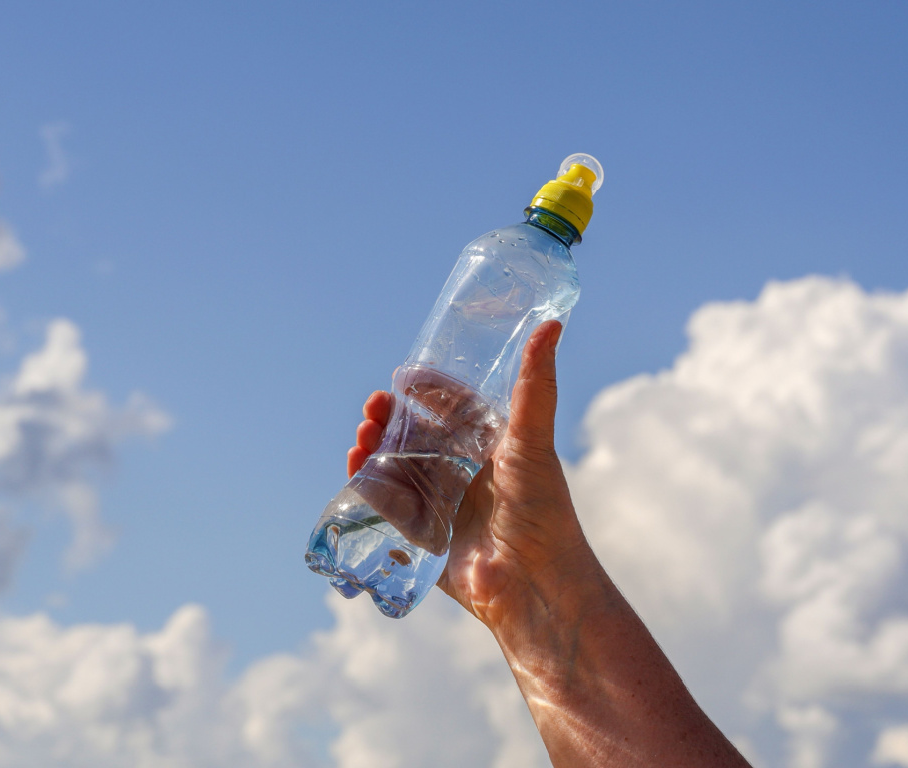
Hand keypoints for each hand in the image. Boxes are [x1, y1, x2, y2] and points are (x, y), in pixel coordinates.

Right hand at [347, 320, 596, 629]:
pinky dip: (368, 485)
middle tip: (374, 406)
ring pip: (399, 467)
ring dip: (375, 448)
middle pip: (419, 436)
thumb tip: (552, 324)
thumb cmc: (542, 509)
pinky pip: (389, 506)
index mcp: (494, 448)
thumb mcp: (532, 439)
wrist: (534, 584)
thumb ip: (535, 385)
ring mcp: (444, 506)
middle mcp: (467, 474)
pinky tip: (355, 467)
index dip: (429, 392)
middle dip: (393, 418)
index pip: (455, 410)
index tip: (404, 376)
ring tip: (362, 434)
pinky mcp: (424, 538)